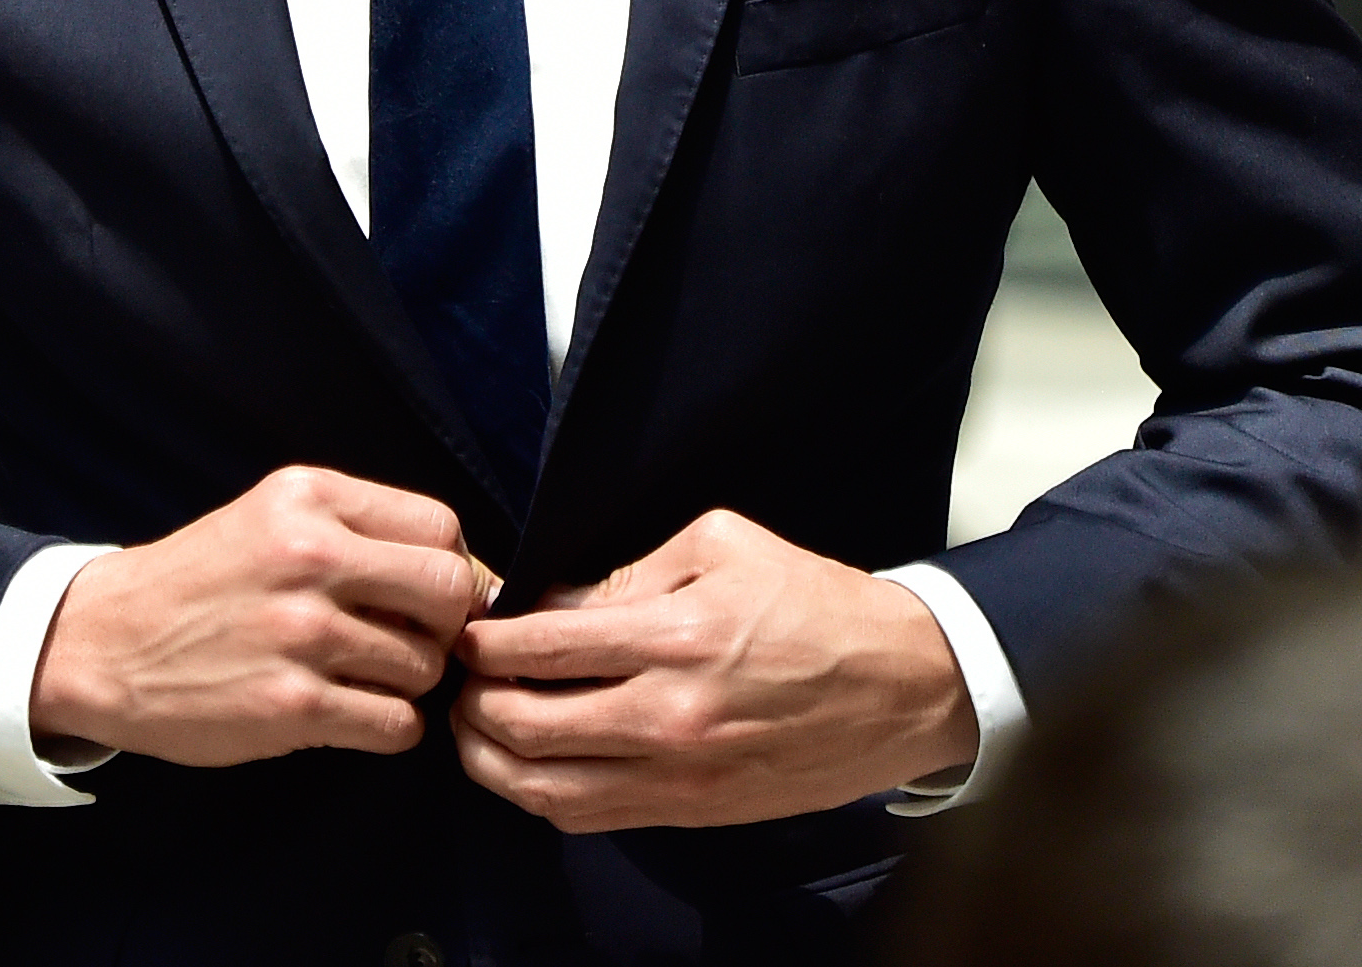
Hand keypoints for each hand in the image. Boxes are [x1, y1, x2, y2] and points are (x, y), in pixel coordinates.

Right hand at [29, 465, 490, 768]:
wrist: (105, 643)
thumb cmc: (202, 582)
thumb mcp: (273, 517)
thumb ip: (359, 531)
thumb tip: (471, 573)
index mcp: (309, 497)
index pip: (440, 527)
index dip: (452, 567)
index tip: (427, 597)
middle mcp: (310, 555)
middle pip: (450, 592)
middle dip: (445, 626)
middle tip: (409, 641)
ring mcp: (301, 633)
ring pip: (426, 665)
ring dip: (409, 682)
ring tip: (361, 676)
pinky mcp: (291, 705)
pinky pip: (397, 724)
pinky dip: (388, 727)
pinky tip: (350, 712)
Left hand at [451, 510, 976, 832]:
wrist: (901, 688)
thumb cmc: (816, 605)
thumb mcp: (723, 544)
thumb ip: (629, 573)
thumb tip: (555, 603)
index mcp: (675, 636)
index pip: (540, 649)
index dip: (484, 642)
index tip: (465, 630)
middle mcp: (667, 716)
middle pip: (523, 725)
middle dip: (473, 700)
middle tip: (461, 676)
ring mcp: (677, 776)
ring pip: (544, 789)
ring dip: (491, 759)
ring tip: (476, 725)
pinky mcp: (692, 813)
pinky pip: (589, 817)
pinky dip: (540, 795)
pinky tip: (526, 765)